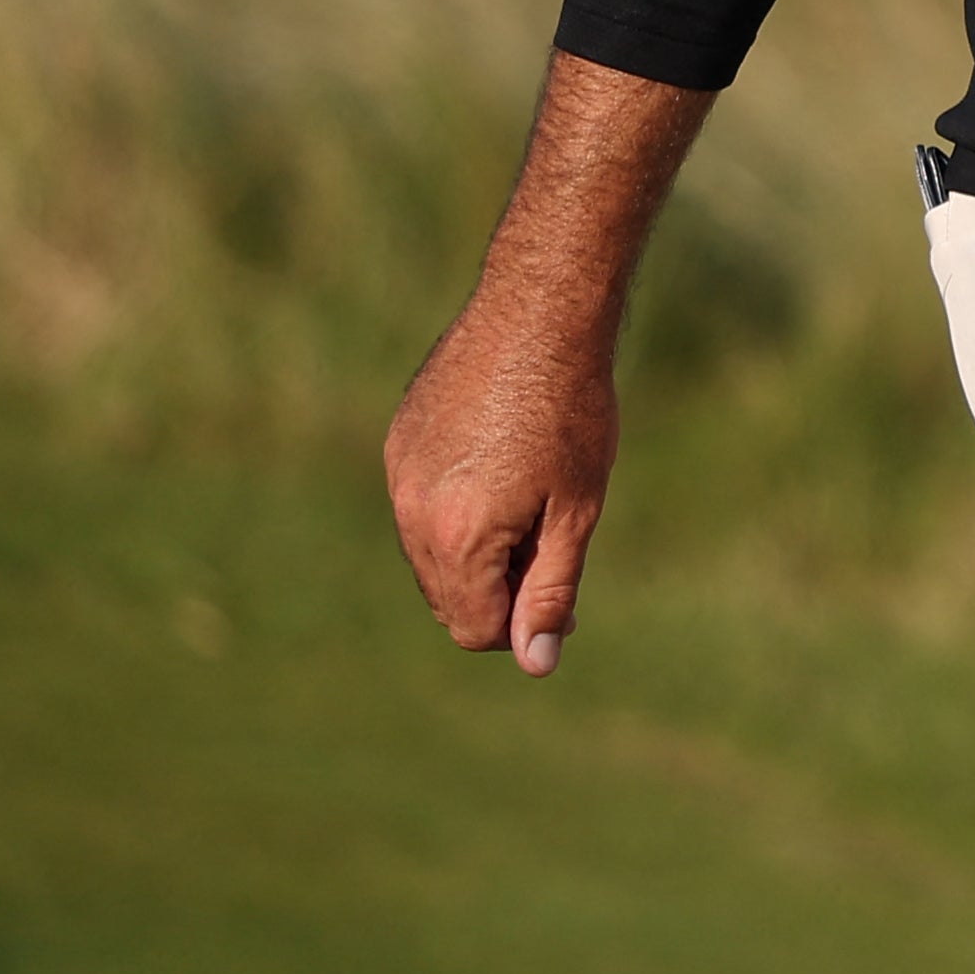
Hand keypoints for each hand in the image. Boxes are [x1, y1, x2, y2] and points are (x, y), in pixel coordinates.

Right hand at [379, 50, 709, 677]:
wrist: (540, 311)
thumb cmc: (574, 412)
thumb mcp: (577, 510)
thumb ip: (551, 590)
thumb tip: (535, 663)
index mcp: (456, 538)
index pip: (473, 627)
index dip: (520, 620)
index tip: (557, 578)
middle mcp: (411, 512)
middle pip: (447, 595)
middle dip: (496, 585)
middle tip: (551, 531)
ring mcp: (397, 473)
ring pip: (430, 550)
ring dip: (475, 544)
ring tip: (529, 487)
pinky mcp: (398, 439)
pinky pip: (419, 500)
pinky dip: (455, 502)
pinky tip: (501, 455)